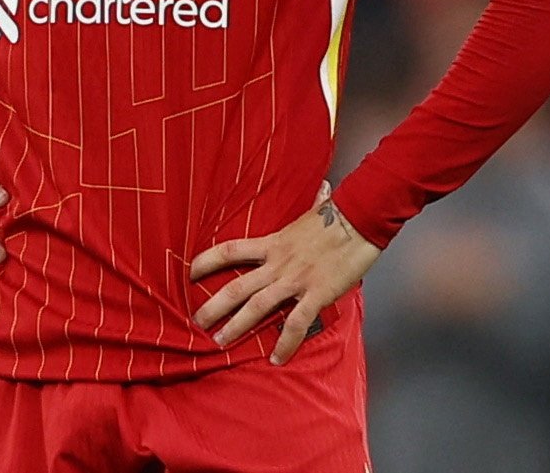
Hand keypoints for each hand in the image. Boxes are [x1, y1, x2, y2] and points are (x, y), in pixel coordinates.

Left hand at [191, 184, 380, 363]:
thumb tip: (323, 190)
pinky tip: (277, 359)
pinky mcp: (316, 294)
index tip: (189, 272)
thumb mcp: (315, 210)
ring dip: (236, 326)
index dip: (206, 261)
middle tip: (196, 322)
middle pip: (236, 286)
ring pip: (257, 307)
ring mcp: (295, 280)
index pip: (230, 250)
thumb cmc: (338, 215)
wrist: (360, 220)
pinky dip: (285, 343)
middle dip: (213, 306)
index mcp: (272, 242)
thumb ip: (313, 205)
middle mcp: (277, 263)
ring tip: (220, 342)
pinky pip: (296, 324)